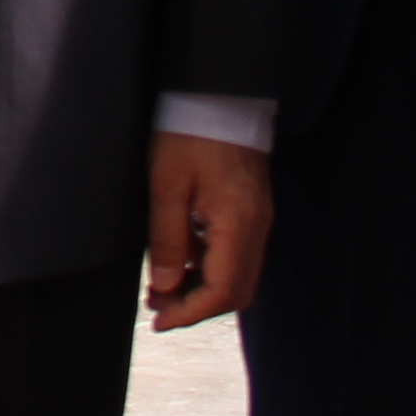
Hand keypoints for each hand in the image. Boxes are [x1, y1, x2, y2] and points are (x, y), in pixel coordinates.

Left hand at [143, 131, 268, 328]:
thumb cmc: (189, 133)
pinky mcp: (253, 210)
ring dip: (203, 290)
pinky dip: (211, 269)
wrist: (219, 94)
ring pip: (239, 276)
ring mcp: (259, 219)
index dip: (189, 314)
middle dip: (197, 308)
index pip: (221, 292)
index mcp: (237, 224)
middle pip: (236, 292)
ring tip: (161, 288)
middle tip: (157, 308)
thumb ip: (168, 240)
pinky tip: (180, 260)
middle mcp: (257, 228)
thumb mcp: (166, 186)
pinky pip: (238, 255)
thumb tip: (165, 288)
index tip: (158, 321)